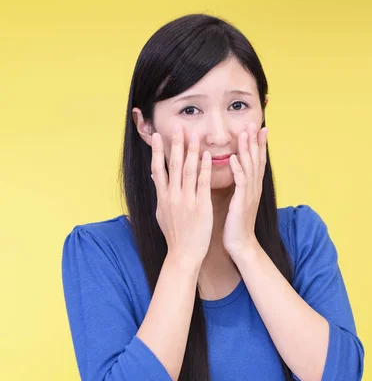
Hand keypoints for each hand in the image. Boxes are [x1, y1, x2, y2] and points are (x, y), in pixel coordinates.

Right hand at [150, 123, 212, 269]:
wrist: (183, 254)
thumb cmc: (175, 235)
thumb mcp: (162, 213)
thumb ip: (160, 193)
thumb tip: (155, 176)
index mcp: (163, 197)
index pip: (158, 169)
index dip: (158, 151)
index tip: (159, 135)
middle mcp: (172, 196)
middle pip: (173, 165)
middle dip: (175, 144)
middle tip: (177, 126)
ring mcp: (186, 200)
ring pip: (188, 170)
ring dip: (191, 151)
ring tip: (194, 134)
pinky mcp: (200, 206)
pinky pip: (202, 183)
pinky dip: (204, 168)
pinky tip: (207, 156)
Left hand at [223, 123, 266, 260]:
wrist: (241, 244)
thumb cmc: (236, 224)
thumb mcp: (239, 200)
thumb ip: (240, 185)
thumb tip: (237, 171)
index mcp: (253, 187)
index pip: (258, 161)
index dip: (259, 144)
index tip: (260, 128)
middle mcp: (254, 188)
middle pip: (256, 160)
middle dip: (255, 141)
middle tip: (254, 124)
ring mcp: (249, 195)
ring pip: (249, 168)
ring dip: (246, 150)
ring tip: (244, 134)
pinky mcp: (242, 203)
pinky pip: (240, 183)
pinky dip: (237, 169)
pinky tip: (233, 158)